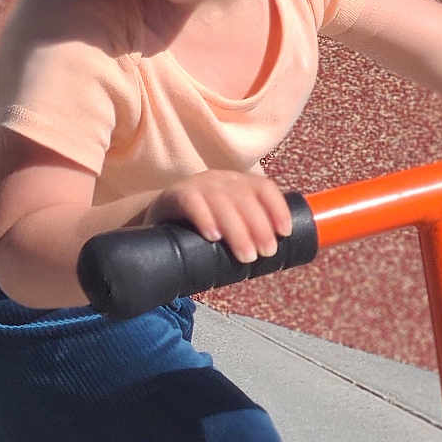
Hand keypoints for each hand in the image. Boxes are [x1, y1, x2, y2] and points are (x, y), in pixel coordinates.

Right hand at [146, 171, 293, 262]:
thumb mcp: (228, 224)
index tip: (285, 233)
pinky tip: (212, 236)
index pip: (264, 188)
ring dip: (238, 230)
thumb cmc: (201, 228)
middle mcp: (220, 180)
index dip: (277, 208)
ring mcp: (197, 185)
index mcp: (238, 184)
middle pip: (245, 198)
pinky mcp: (175, 195)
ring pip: (222, 202)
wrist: (157, 220)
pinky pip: (191, 203)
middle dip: (260, 227)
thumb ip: (248, 235)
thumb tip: (276, 261)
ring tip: (246, 256)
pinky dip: (205, 219)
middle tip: (266, 253)